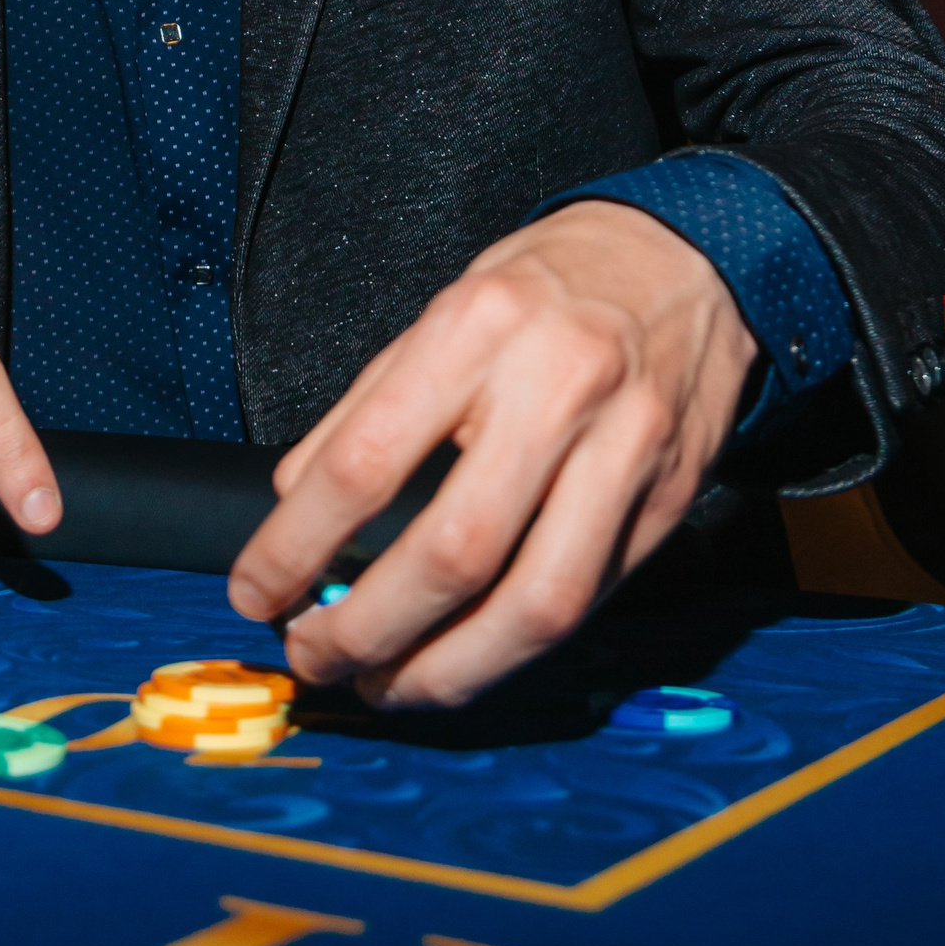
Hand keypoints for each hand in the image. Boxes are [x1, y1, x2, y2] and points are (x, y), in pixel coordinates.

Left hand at [226, 200, 755, 708]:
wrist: (688, 259)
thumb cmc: (551, 287)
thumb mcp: (446, 308)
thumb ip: (371, 405)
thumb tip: (295, 508)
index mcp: (479, 326)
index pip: (366, 461)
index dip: (296, 546)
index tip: (256, 591)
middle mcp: (558, 388)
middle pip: (454, 554)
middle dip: (367, 631)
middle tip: (316, 657)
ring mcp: (626, 451)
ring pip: (536, 605)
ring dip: (447, 672)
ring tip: (388, 686)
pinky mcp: (669, 501)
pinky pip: (588, 602)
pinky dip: (515, 648)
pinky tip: (467, 656)